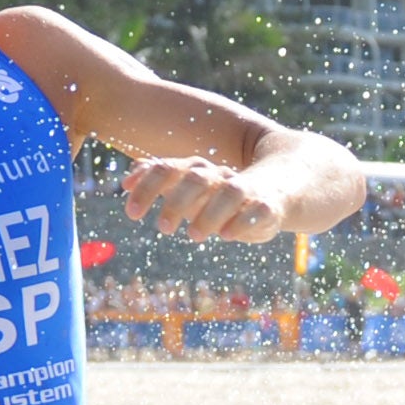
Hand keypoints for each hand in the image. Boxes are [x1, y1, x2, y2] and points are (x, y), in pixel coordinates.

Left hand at [117, 156, 281, 240]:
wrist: (277, 185)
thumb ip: (161, 179)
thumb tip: (127, 178)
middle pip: (197, 178)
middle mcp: (220, 175)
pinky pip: (258, 209)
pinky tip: (227, 236)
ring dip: (210, 213)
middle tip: (162, 228)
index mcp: (197, 169)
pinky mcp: (268, 206)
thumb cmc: (222, 192)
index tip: (131, 213)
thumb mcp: (190, 186)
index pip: (168, 168)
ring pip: (229, 193)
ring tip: (193, 235)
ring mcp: (246, 189)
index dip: (147, 188)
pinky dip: (242, 222)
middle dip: (177, 202)